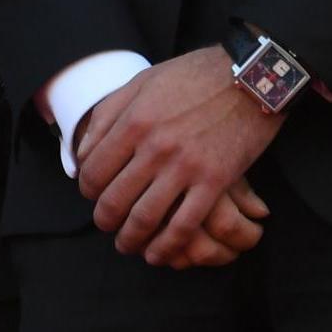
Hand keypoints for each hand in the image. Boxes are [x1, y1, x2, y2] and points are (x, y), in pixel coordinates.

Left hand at [73, 46, 284, 264]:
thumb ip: (108, 115)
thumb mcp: (141, 83)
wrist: (248, 79)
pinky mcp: (215, 182)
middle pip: (115, 197)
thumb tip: (83, 151)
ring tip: (126, 245)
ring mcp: (185, 167)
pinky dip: (168, 244)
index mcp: (132, 121)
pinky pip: (186, 224)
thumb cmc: (191, 77)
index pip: (95, 168)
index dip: (87, 189)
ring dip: (131, 237)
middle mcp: (154, 147)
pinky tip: (158, 254)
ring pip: (147, 216)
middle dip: (104, 218)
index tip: (90, 195)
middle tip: (104, 225)